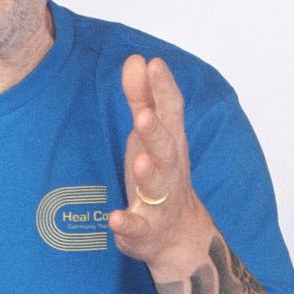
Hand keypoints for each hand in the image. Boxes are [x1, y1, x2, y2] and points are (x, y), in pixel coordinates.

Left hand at [108, 54, 214, 279]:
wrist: (179, 235)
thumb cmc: (161, 174)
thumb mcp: (151, 135)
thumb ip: (142, 98)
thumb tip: (136, 59)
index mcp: (170, 142)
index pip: (171, 112)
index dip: (163, 88)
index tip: (154, 63)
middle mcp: (169, 170)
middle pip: (166, 148)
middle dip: (156, 132)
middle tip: (144, 116)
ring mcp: (159, 201)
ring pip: (156, 186)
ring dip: (148, 174)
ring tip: (139, 162)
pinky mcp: (145, 229)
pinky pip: (137, 227)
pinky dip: (127, 223)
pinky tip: (114, 218)